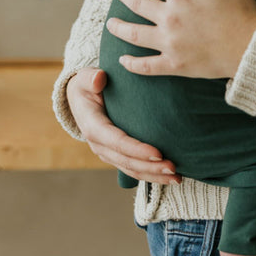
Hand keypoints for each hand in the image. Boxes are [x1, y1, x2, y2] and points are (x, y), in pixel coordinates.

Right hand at [66, 67, 180, 183]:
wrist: (79, 99)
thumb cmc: (87, 86)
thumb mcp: (85, 78)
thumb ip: (91, 78)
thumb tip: (99, 78)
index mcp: (93, 127)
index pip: (117, 142)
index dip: (137, 149)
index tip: (158, 153)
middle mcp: (99, 145)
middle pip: (126, 161)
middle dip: (151, 167)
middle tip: (173, 168)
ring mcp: (107, 153)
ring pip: (131, 169)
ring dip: (154, 175)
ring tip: (176, 178)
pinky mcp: (115, 155)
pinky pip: (132, 169)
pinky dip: (150, 174)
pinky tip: (168, 176)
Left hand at [106, 0, 255, 78]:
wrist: (251, 47)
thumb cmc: (241, 9)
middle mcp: (169, 17)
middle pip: (137, 3)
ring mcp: (169, 42)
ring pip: (134, 34)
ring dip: (118, 27)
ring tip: (110, 23)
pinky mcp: (174, 64)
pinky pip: (146, 65)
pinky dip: (132, 63)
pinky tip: (122, 60)